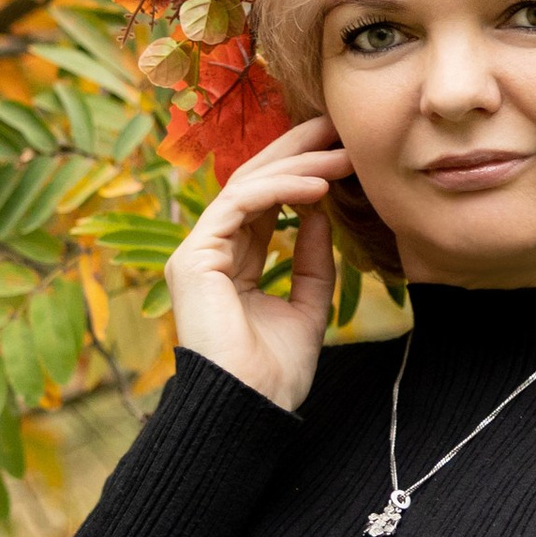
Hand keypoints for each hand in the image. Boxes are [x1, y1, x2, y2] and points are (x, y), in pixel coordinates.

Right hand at [165, 114, 351, 413]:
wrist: (250, 410)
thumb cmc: (274, 374)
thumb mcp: (306, 307)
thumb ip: (310, 262)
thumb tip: (321, 216)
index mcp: (231, 264)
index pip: (264, 202)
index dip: (300, 171)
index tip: (340, 151)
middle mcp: (209, 252)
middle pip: (252, 183)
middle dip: (295, 151)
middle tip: (336, 127)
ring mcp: (197, 252)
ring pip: (246, 187)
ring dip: (297, 166)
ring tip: (341, 155)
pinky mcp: (194, 257)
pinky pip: (238, 206)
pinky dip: (279, 190)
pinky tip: (318, 186)